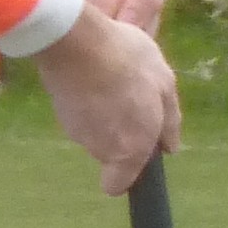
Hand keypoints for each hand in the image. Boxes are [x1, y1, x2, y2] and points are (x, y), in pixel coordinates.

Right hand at [34, 2, 180, 193]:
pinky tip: (91, 73)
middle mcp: (100, 148)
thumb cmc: (130, 64)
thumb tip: (169, 147)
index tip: (135, 149)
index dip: (125, 173)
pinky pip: (77, 112)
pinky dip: (84, 99)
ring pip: (92, 130)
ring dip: (101, 113)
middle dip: (118, 133)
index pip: (116, 185)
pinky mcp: (58, 110)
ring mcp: (74, 130)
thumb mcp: (165, 85)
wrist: (76, 42)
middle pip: (107, 152)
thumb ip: (170, 121)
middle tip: (129, 98)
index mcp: (130, 149)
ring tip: (110, 79)